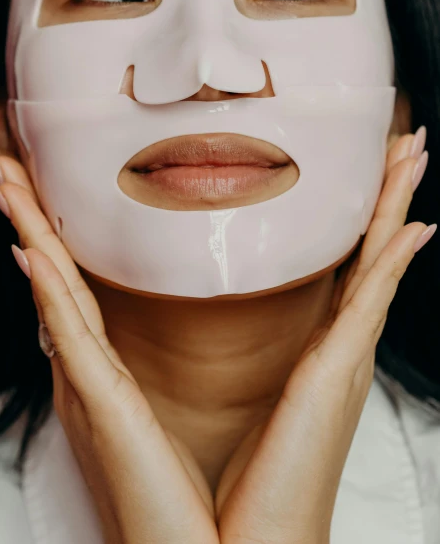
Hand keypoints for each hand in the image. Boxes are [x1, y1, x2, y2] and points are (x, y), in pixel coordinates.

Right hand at [0, 156, 218, 543]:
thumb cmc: (185, 490)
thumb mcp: (166, 416)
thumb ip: (145, 373)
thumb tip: (132, 333)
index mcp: (103, 368)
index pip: (70, 283)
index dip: (47, 231)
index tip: (32, 185)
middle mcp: (83, 368)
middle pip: (48, 272)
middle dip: (22, 214)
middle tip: (1, 162)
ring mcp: (84, 382)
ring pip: (48, 286)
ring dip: (24, 228)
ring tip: (1, 177)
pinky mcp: (97, 401)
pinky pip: (68, 330)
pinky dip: (46, 287)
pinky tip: (29, 250)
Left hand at [214, 130, 434, 543]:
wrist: (265, 538)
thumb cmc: (257, 475)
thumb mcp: (254, 397)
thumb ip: (250, 355)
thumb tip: (230, 316)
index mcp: (323, 349)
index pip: (349, 264)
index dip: (365, 215)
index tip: (371, 170)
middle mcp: (345, 345)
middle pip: (373, 251)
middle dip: (390, 195)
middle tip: (406, 143)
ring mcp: (349, 354)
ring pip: (380, 260)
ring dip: (397, 206)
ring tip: (414, 156)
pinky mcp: (340, 369)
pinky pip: (374, 298)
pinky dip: (396, 260)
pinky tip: (417, 227)